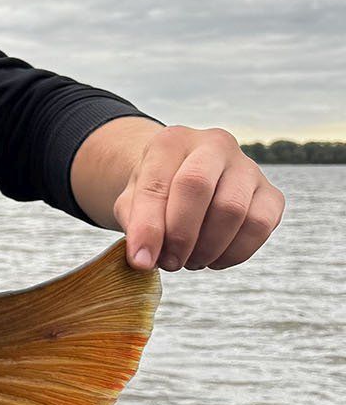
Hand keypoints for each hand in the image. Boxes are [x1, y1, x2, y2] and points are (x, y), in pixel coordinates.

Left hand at [112, 126, 285, 270]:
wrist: (187, 180)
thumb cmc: (157, 192)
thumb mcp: (132, 201)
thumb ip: (134, 225)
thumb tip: (143, 260)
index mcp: (172, 141)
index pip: (156, 184)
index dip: (148, 228)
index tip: (141, 261)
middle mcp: (214, 145)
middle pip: (197, 186)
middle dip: (180, 235)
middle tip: (169, 262)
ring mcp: (248, 166)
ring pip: (232, 210)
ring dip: (207, 248)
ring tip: (188, 260)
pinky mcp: (271, 193)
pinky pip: (260, 226)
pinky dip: (234, 252)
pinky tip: (213, 258)